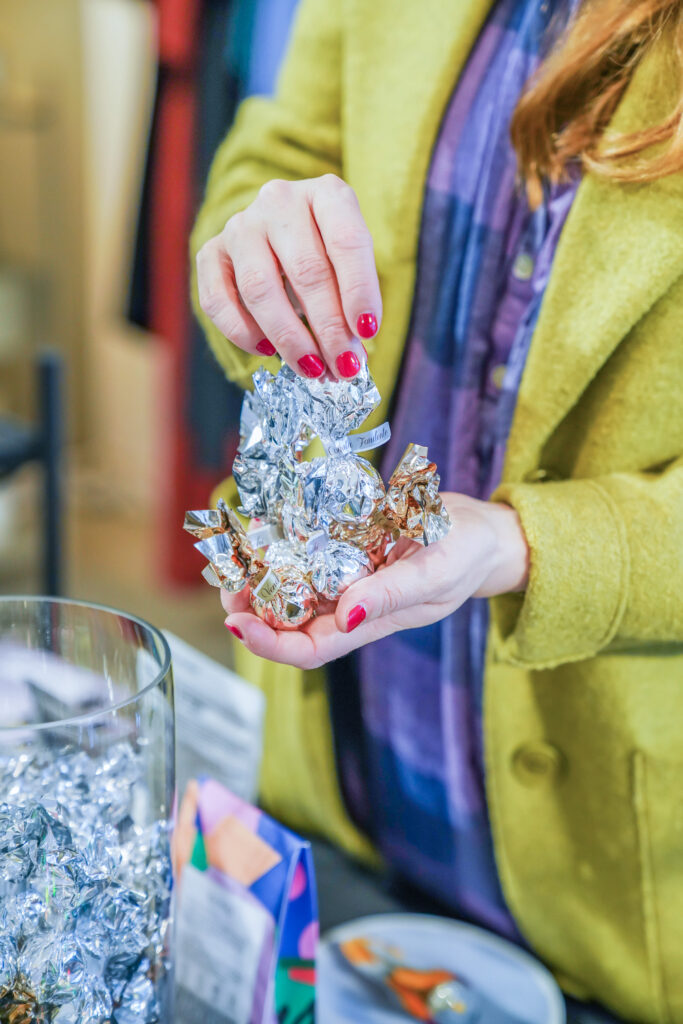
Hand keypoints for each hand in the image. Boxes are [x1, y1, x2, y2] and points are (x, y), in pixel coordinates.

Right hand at [196, 174, 381, 378]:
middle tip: (343, 365)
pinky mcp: (211, 251)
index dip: (359, 290)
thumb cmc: (326, 254)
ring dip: (288, 337)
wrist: (281, 233)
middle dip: (328, 326)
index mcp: (327, 194)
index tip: (367, 331)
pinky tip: (267, 351)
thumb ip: (353, 303)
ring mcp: (241, 225)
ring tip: (312, 369)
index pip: (346, 240)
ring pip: (260, 288)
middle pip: (306, 269)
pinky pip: (217, 299)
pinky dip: (242, 332)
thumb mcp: (351, 265)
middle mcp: (280, 201)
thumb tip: (350, 358)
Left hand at [221, 494, 528, 668]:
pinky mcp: (346, 548)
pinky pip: (305, 553)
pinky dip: (280, 543)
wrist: (483, 530)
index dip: (270, 643)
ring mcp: (345, 577)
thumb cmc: (466, 556)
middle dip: (250, 608)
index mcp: (369, 622)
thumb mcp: (435, 575)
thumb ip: (391, 595)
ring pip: (290, 588)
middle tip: (226, 581)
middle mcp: (348, 605)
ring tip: (235, 554)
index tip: (237, 621)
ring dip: (258, 576)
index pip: (311, 649)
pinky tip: (263, 525)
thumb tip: (344, 616)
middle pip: (288, 622)